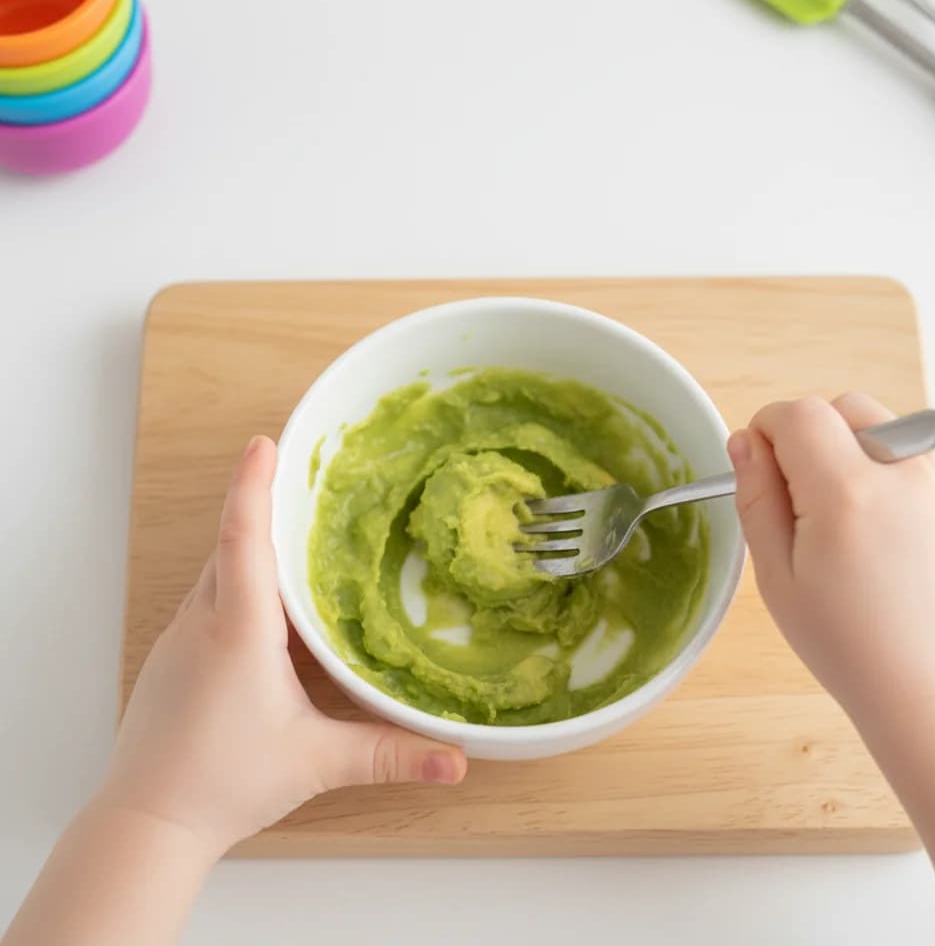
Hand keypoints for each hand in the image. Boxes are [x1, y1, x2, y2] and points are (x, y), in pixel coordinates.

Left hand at [101, 436, 466, 856]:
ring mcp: (182, 638)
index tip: (265, 442)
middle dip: (261, 502)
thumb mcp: (316, 761)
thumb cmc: (221, 785)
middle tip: (298, 470)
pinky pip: (209, 598)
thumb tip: (455, 758)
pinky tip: (268, 601)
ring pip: (218, 570)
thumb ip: (390, 753)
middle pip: (231, 543)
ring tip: (293, 526)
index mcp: (239, 631)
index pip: (244, 539)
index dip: (253, 486)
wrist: (146, 825)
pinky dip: (238, 579)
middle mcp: (204, 622)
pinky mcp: (175, 658)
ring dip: (250, 542)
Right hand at [728, 393, 934, 721]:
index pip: (800, 413)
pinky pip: (915, 462)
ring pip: (883, 430)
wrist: (930, 688)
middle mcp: (903, 476)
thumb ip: (757, 497)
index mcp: (846, 494)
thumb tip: (745, 442)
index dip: (770, 430)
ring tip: (847, 519)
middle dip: (813, 434)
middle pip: (845, 408)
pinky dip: (890, 479)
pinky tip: (884, 538)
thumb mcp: (776, 575)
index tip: (763, 466)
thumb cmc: (846, 643)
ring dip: (854, 453)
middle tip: (801, 495)